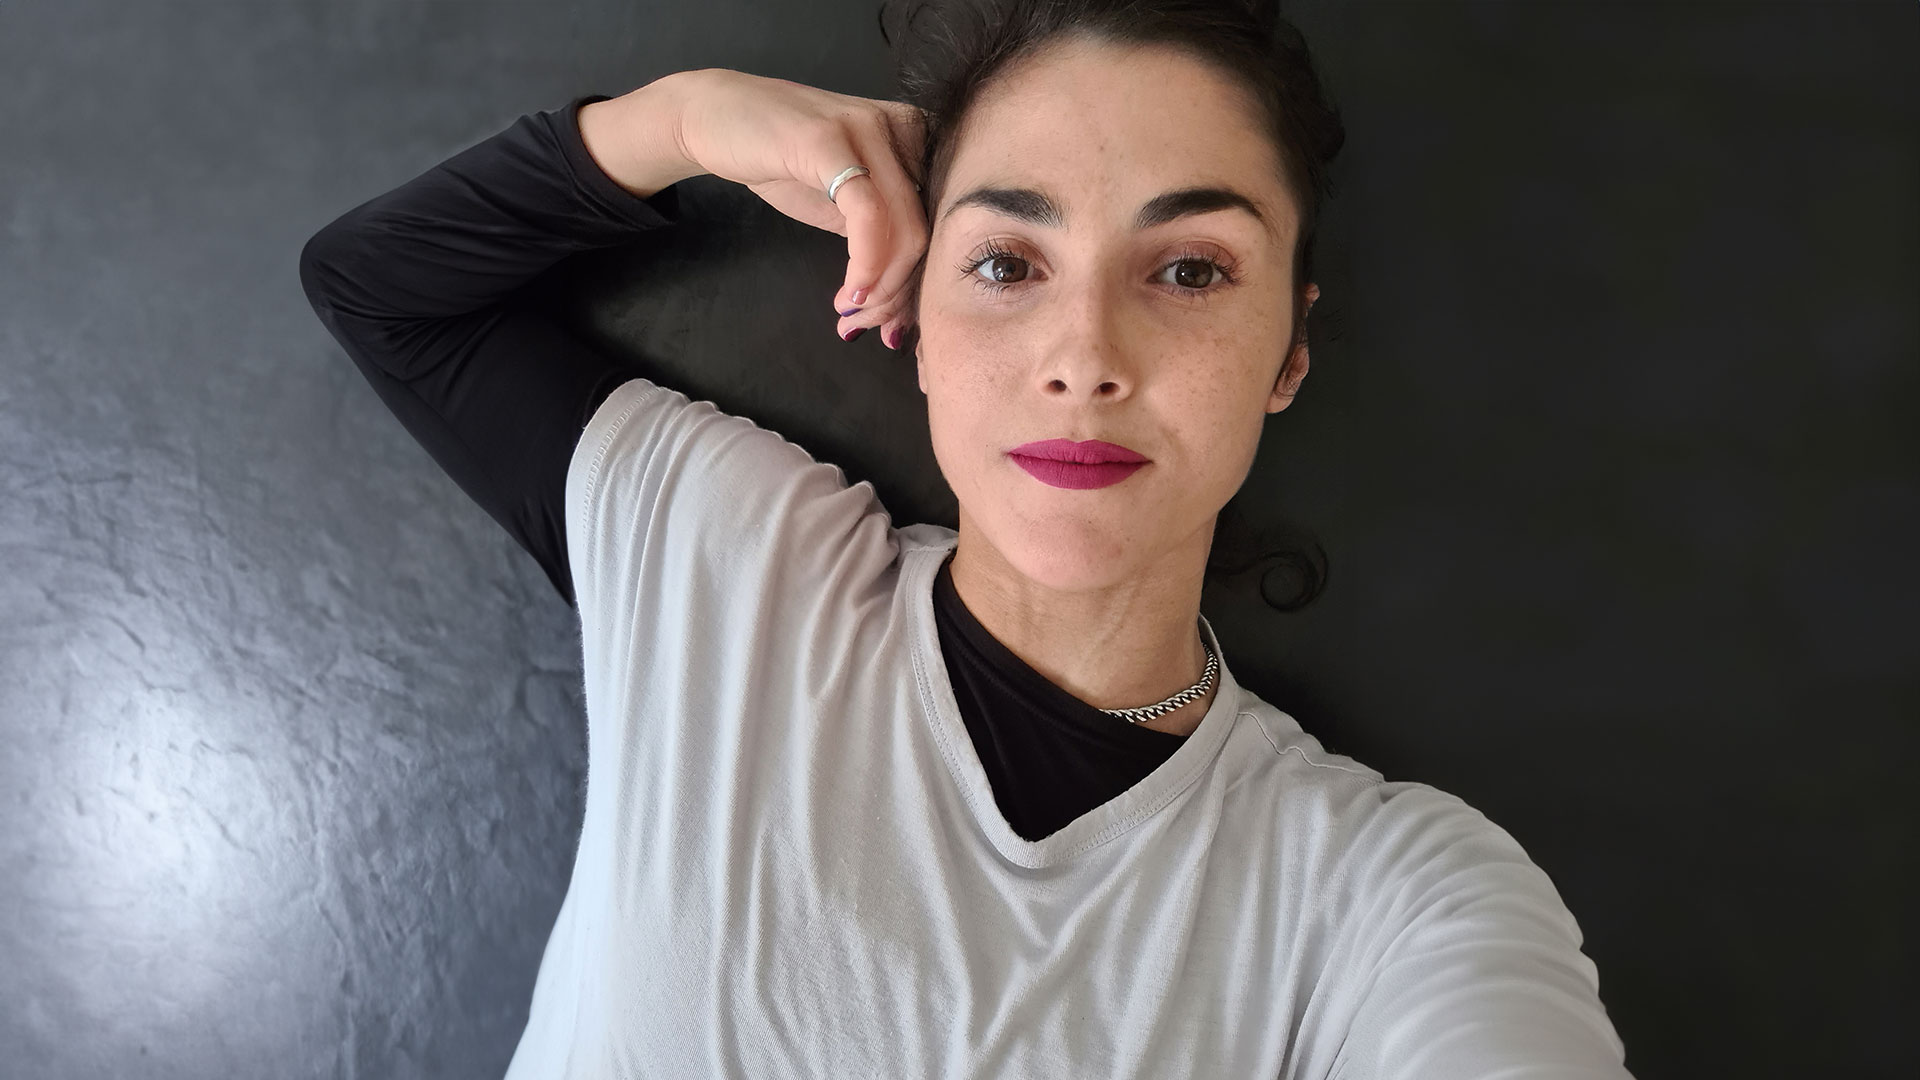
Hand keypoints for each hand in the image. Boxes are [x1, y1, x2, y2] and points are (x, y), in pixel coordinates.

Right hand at [670, 68, 929, 349]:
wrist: (714, 117)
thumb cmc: (780, 161)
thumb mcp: (843, 202)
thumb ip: (878, 237)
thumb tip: (902, 305)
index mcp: (916, 140)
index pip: (940, 223)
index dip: (921, 284)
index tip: (894, 326)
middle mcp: (904, 128)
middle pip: (928, 231)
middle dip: (900, 294)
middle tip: (866, 325)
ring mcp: (867, 128)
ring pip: (905, 227)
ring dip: (883, 288)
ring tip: (852, 313)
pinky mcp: (829, 140)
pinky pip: (867, 213)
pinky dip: (866, 263)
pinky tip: (851, 292)